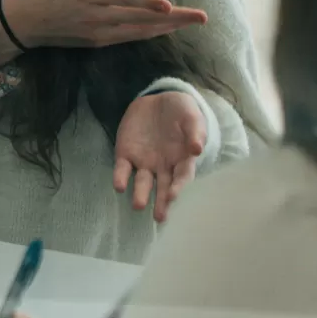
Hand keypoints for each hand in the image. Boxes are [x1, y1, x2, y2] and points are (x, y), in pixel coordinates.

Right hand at [0, 0, 206, 64]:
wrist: (20, 22)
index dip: (149, 3)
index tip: (170, 5)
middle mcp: (98, 17)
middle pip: (142, 19)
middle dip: (174, 19)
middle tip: (201, 17)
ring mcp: (98, 32)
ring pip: (139, 32)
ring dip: (167, 29)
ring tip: (189, 24)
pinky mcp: (96, 41)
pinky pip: (128, 38)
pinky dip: (148, 34)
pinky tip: (162, 31)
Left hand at [113, 89, 205, 223]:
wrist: (158, 99)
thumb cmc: (181, 112)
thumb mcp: (192, 117)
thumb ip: (195, 132)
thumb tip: (197, 149)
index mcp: (182, 160)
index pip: (182, 178)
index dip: (178, 188)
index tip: (174, 197)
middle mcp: (163, 166)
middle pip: (162, 187)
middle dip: (161, 202)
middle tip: (159, 217)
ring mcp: (143, 161)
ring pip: (142, 182)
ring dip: (140, 194)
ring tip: (138, 205)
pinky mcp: (125, 153)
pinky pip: (122, 168)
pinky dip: (120, 177)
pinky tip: (119, 186)